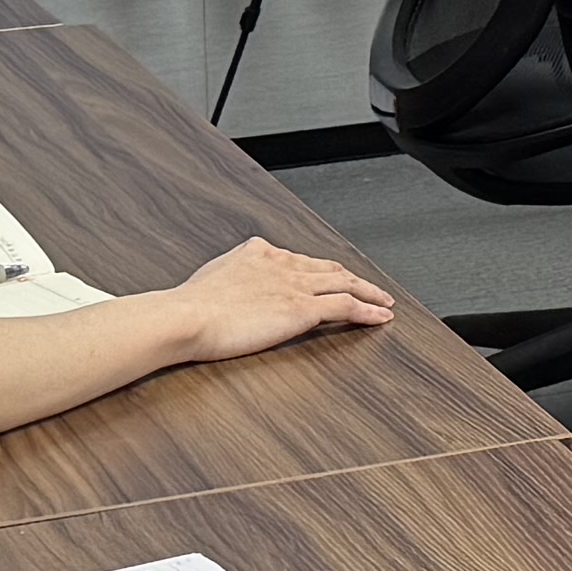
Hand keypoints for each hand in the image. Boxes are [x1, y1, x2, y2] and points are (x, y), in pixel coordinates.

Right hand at [163, 238, 397, 359]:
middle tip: (369, 287)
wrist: (186, 317)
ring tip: (385, 301)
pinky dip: (368, 311)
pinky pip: (346, 307)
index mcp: (257, 253)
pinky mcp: (302, 309)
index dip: (320, 270)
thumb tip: (228, 295)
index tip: (330, 277)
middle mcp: (280, 263)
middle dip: (351, 277)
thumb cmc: (188, 309)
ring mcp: (293, 285)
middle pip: (328, 268)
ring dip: (369, 292)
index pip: (299, 260)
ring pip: (345, 283)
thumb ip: (229, 282)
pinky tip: (381, 317)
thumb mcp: (210, 282)